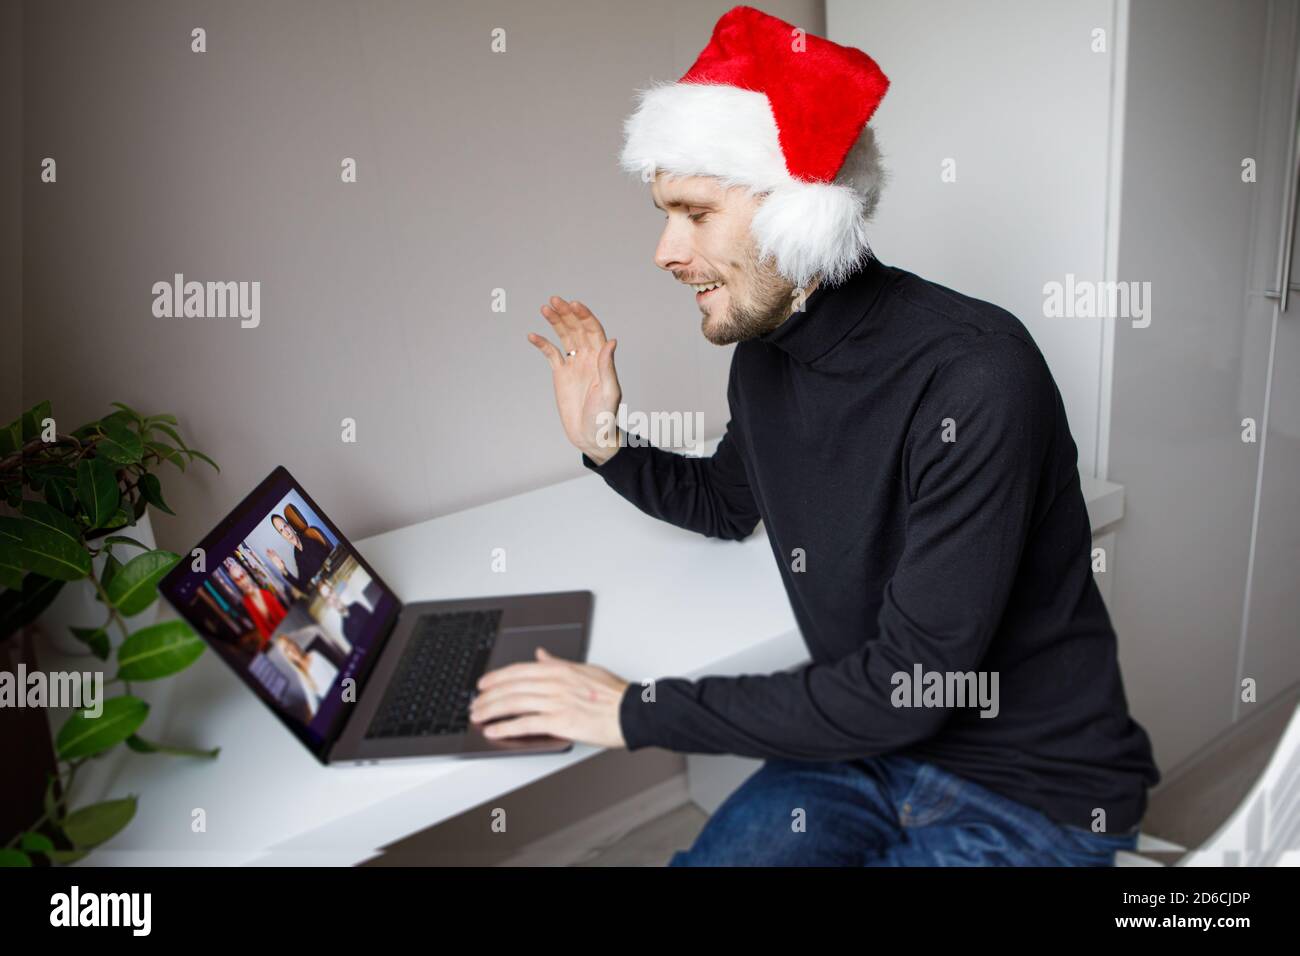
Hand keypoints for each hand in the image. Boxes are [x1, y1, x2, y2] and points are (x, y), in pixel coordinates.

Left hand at [469, 647, 628, 748]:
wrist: (633, 712)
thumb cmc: (615, 694)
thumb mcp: (585, 669)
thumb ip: (559, 663)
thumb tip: (541, 655)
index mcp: (560, 670)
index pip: (519, 671)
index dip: (497, 677)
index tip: (483, 684)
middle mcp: (555, 683)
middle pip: (512, 687)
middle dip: (488, 696)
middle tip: (474, 704)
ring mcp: (556, 702)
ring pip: (514, 704)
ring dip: (492, 711)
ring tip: (478, 717)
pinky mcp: (560, 722)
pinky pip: (526, 724)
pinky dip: (507, 727)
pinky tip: (495, 731)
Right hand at [529, 297, 621, 463]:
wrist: (591, 436)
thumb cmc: (605, 417)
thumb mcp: (609, 392)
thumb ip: (608, 366)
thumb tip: (611, 341)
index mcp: (601, 359)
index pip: (593, 330)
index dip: (584, 316)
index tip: (573, 305)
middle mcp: (588, 357)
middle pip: (577, 329)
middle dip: (566, 314)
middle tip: (554, 301)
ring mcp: (574, 364)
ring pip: (564, 337)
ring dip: (555, 322)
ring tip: (544, 308)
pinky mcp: (561, 374)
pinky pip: (550, 354)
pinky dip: (542, 343)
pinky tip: (532, 335)